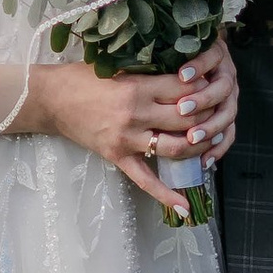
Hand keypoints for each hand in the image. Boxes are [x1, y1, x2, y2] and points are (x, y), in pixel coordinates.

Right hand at [19, 41, 234, 213]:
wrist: (50, 99)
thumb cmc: (83, 77)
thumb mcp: (118, 66)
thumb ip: (148, 71)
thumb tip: (183, 71)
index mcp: (138, 87)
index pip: (184, 90)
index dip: (204, 88)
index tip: (215, 85)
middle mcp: (136, 114)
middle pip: (186, 120)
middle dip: (208, 117)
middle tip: (221, 114)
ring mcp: (128, 139)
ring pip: (175, 148)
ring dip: (198, 148)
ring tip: (211, 144)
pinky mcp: (118, 156)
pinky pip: (146, 180)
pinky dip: (166, 195)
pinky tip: (184, 207)